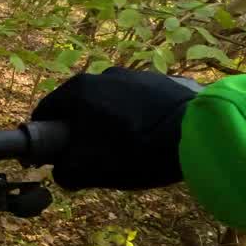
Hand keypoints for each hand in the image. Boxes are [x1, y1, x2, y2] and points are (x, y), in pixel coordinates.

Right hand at [31, 67, 198, 190]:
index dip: (45, 136)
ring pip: (110, 103)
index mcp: (79, 90)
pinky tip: (151, 140)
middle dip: (80, 131)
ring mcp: (136, 75)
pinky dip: (136, 119)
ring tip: (128, 151)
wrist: (200, 132)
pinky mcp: (163, 81)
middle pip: (79, 107)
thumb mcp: (91, 170)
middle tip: (91, 158)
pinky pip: (138, 103)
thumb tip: (61, 169)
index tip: (53, 157)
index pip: (46, 111)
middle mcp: (103, 75)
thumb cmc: (136, 150)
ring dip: (110, 124)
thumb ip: (65, 171)